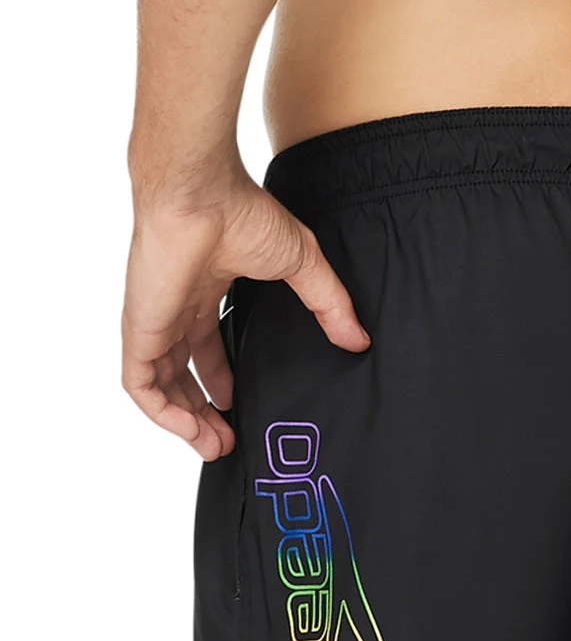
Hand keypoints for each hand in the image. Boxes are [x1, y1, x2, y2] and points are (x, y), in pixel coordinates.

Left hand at [121, 161, 370, 459]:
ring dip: (186, 422)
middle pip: (183, 374)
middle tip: (228, 442)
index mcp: (205, 290)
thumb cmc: (241, 212)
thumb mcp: (301, 264)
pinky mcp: (141, 329)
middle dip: (203, 412)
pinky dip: (162, 413)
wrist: (199, 192)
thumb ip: (329, 304)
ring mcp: (156, 320)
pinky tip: (190, 431)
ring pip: (161, 386)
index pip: (206, 346)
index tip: (241, 408)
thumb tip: (359, 338)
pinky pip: (141, 384)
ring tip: (215, 447)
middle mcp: (178, 308)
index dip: (221, 382)